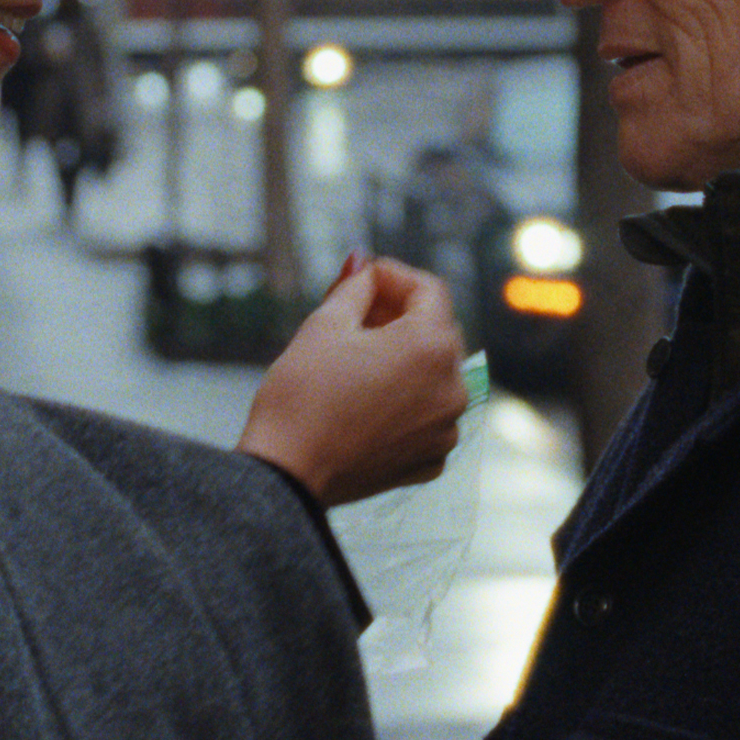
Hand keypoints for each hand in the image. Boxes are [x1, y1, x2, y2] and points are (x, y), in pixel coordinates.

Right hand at [238, 257, 466, 506]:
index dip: (393, 276)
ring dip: (402, 357)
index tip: (362, 278)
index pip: (429, 289)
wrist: (287, 474)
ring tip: (356, 357)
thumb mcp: (325, 324)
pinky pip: (427, 414)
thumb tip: (365, 265)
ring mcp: (446, 427)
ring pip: (433, 373)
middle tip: (354, 312)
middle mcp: (452, 387)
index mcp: (432, 346)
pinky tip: (365, 398)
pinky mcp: (431, 458)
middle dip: (398, 315)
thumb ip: (356, 287)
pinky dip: (404, 400)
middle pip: (435, 331)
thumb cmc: (301, 396)